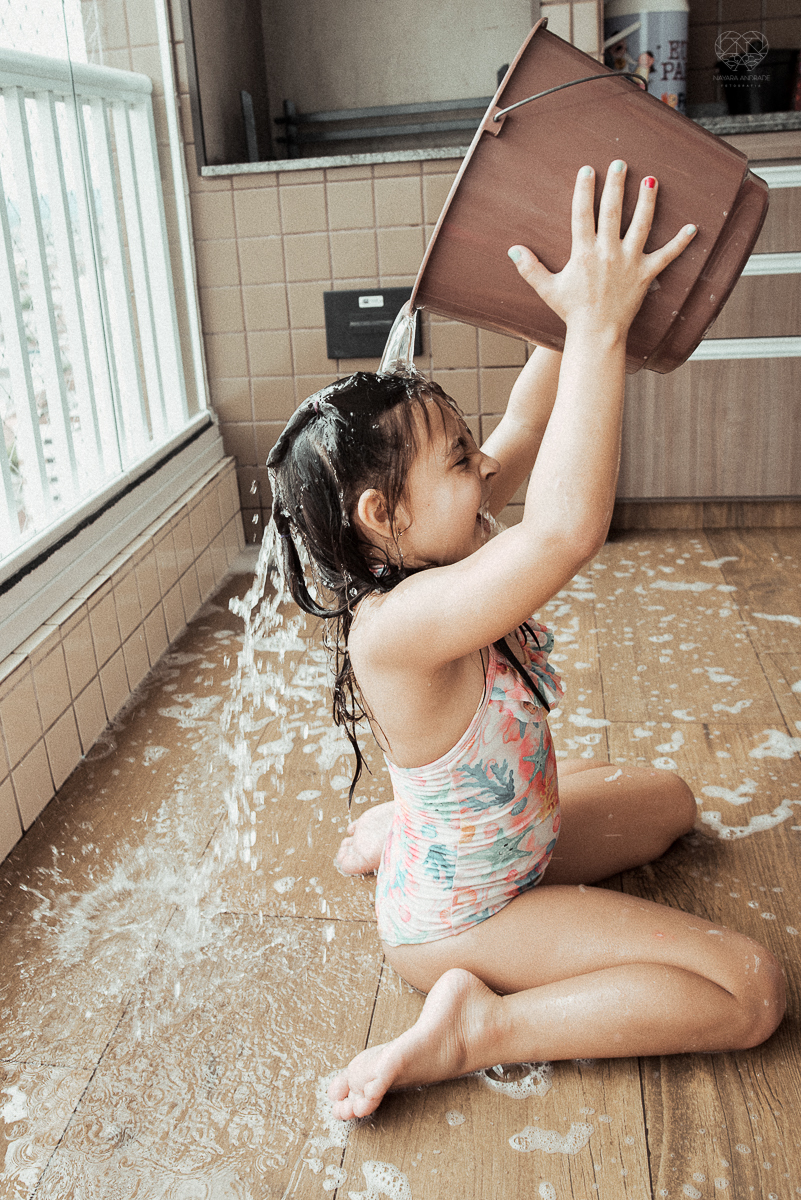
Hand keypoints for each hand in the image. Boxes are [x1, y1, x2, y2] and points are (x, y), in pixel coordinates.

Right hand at [508, 161, 695, 338]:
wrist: (595, 334)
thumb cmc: (571, 311)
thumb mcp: (547, 288)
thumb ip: (530, 267)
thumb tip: (512, 250)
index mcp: (584, 252)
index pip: (583, 214)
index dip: (584, 190)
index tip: (588, 171)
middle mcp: (608, 252)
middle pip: (613, 211)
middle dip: (616, 185)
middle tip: (620, 164)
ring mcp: (629, 262)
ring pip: (641, 225)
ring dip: (647, 201)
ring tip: (651, 180)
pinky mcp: (645, 275)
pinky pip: (666, 256)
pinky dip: (681, 242)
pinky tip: (693, 228)